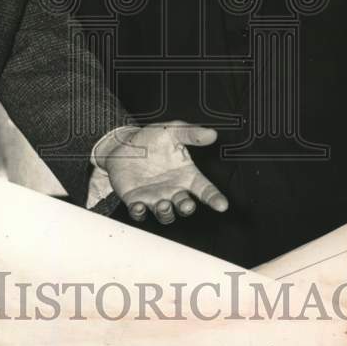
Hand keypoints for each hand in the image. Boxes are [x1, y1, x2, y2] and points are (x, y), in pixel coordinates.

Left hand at [98, 120, 226, 223]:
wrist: (123, 144)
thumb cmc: (152, 139)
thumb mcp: (171, 131)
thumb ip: (191, 133)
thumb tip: (212, 134)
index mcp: (186, 175)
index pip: (205, 190)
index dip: (215, 198)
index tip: (222, 205)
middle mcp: (173, 190)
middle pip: (185, 206)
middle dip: (187, 207)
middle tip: (187, 204)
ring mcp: (155, 197)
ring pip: (165, 214)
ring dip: (166, 212)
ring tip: (163, 204)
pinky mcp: (136, 201)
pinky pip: (139, 213)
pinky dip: (139, 213)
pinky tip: (139, 206)